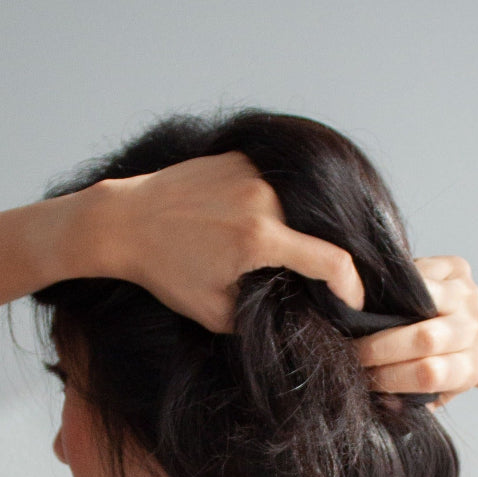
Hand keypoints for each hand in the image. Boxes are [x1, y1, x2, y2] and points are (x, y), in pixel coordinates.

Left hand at [100, 150, 365, 332]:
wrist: (126, 221)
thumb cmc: (166, 271)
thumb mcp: (213, 312)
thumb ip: (259, 316)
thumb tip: (291, 314)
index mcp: (260, 239)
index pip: (331, 262)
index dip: (350, 288)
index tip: (351, 304)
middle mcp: (263, 199)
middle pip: (313, 234)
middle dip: (314, 263)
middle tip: (302, 285)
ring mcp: (252, 173)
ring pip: (295, 210)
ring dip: (293, 234)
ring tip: (266, 254)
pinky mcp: (240, 159)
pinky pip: (274, 188)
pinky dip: (272, 209)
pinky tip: (245, 225)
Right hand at [352, 256, 477, 408]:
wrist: (476, 329)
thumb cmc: (444, 365)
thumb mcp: (434, 393)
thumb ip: (410, 402)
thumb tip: (384, 403)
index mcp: (470, 368)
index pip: (428, 374)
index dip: (389, 377)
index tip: (362, 378)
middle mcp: (474, 330)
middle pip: (425, 338)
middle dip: (379, 346)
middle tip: (352, 352)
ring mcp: (469, 297)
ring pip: (422, 302)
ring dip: (384, 313)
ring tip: (359, 323)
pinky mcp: (458, 269)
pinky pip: (418, 273)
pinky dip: (393, 285)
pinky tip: (374, 297)